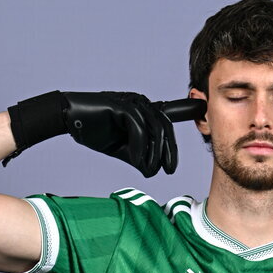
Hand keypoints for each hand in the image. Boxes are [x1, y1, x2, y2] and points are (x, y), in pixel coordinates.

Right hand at [63, 92, 206, 176]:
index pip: (169, 115)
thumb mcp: (123, 150)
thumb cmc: (96, 132)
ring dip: (154, 153)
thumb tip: (152, 170)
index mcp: (145, 111)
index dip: (187, 108)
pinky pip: (138, 127)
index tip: (202, 108)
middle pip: (165, 127)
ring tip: (150, 169)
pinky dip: (139, 147)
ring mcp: (132, 102)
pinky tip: (135, 160)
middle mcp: (141, 104)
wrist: (70, 120)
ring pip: (154, 129)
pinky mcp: (121, 105)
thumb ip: (139, 156)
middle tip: (169, 170)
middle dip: (169, 151)